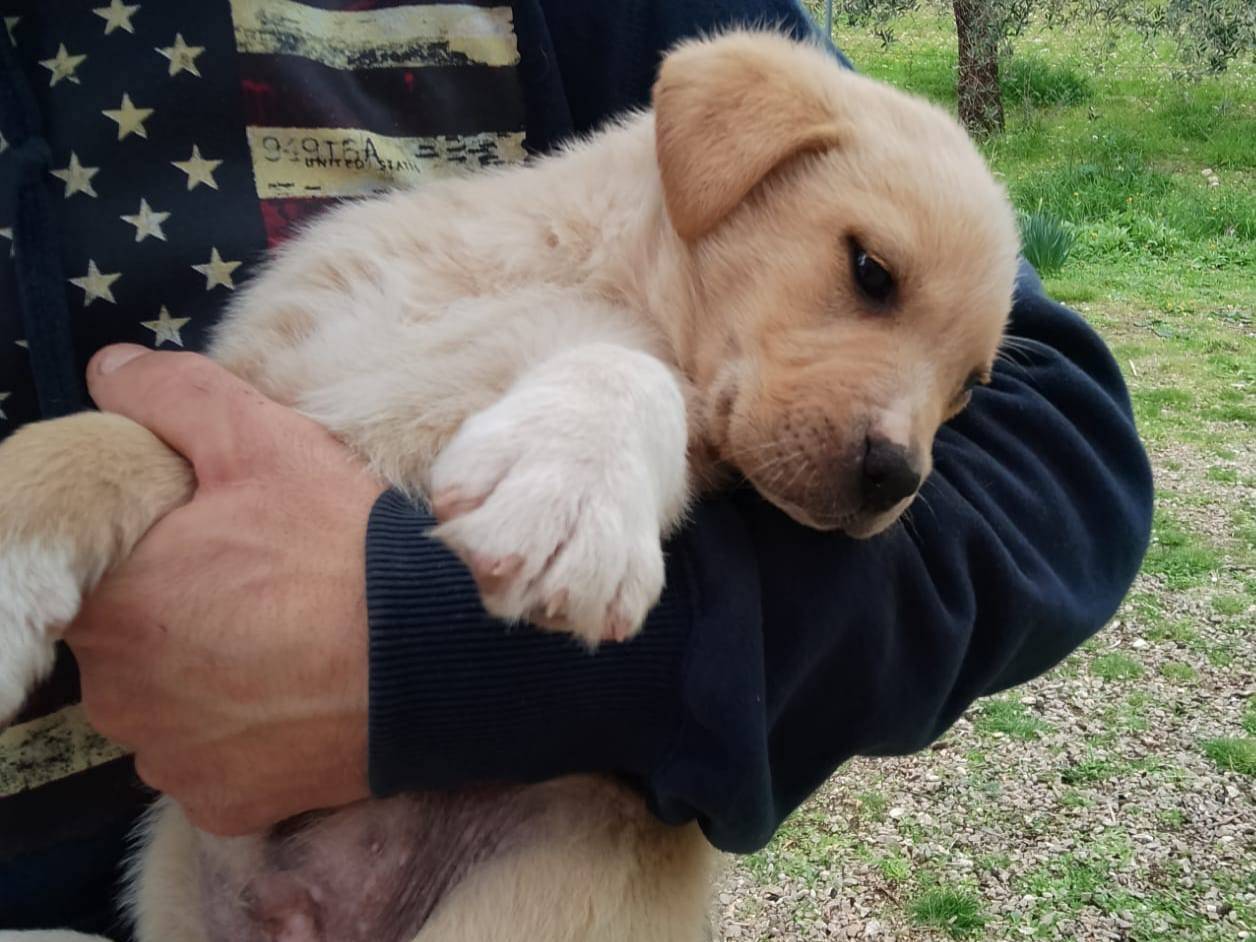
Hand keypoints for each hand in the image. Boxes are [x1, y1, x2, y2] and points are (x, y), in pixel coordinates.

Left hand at [64, 345, 384, 835]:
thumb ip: (173, 396)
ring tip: (278, 646)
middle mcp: (118, 695)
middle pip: (122, 644)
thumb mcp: (267, 443)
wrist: (435, 658)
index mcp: (111, 602)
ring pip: (164, 708)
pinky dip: (239, 737)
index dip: (139, 554)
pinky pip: (209, 763)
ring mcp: (171, 758)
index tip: (194, 546)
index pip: (87, 573)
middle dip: (170, 614)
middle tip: (252, 588)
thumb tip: (107, 370)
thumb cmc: (344, 549)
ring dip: (201, 681)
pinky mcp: (222, 804)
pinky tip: (290, 702)